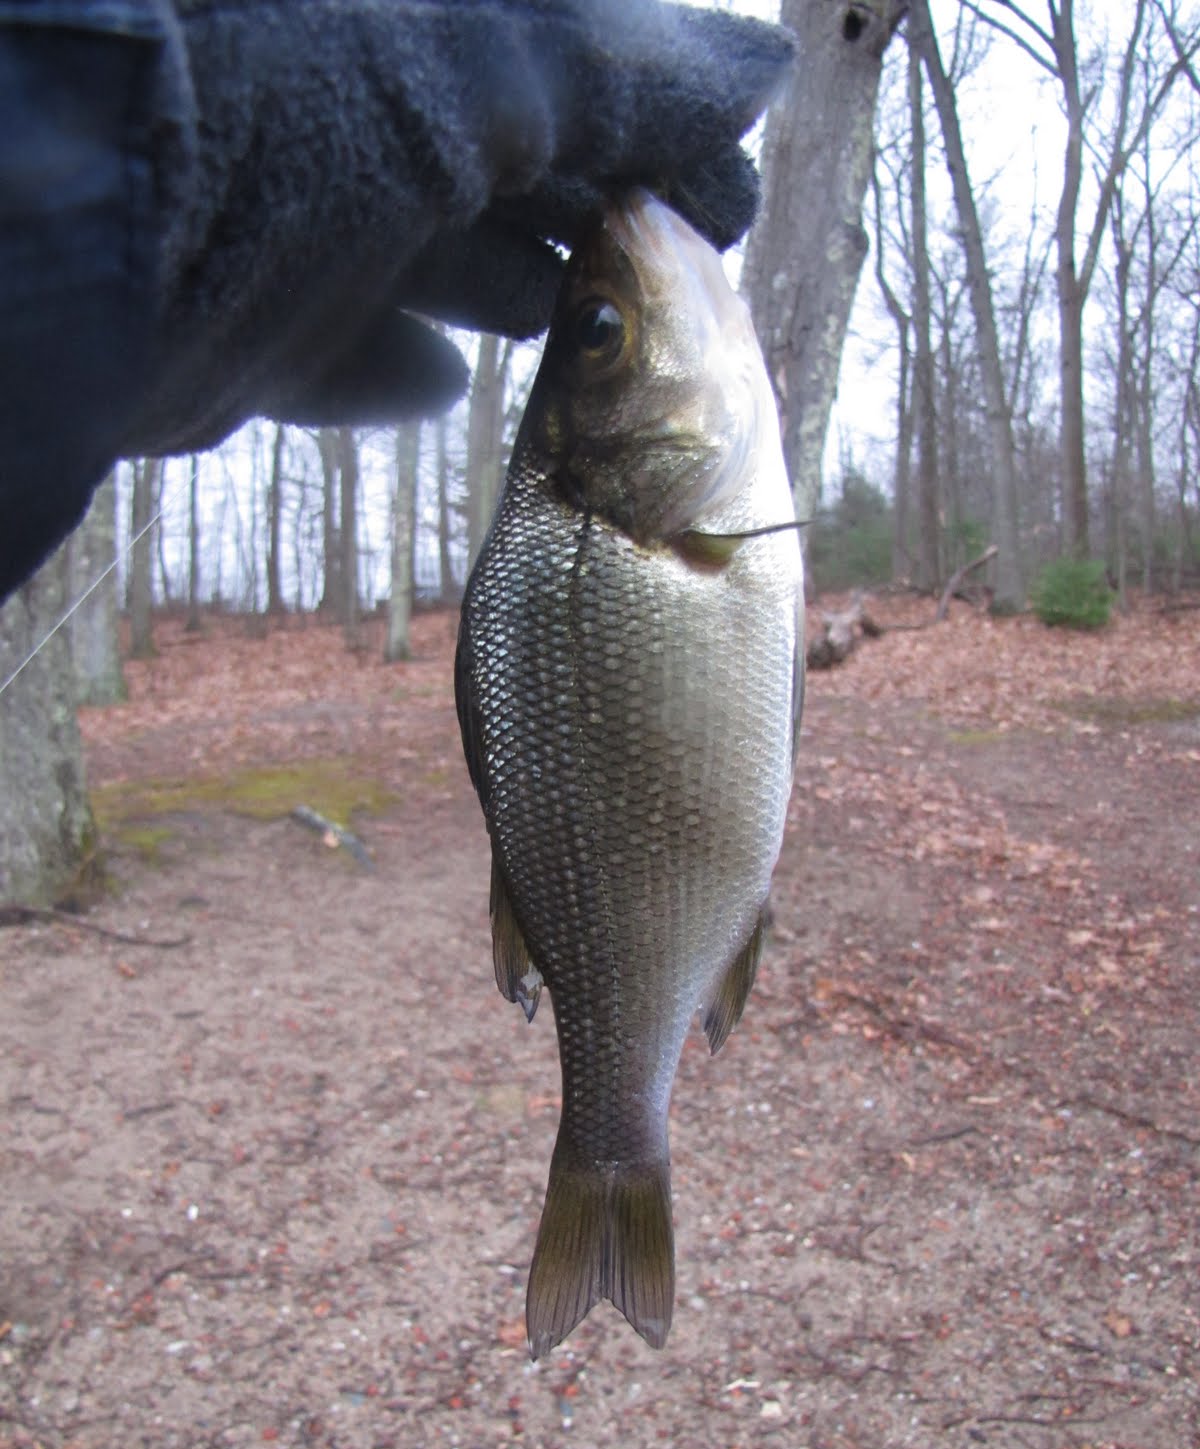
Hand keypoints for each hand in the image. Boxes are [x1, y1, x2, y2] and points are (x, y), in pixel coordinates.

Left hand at [126, 0, 794, 451]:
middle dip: (588, 222)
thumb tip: (760, 71)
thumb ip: (622, 70)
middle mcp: (348, 116)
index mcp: (415, 33)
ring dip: (510, 290)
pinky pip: (340, 357)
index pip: (567, 71)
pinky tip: (443, 384)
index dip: (655, 136)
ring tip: (582, 319)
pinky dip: (395, 372)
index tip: (727, 209)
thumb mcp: (483, 65)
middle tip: (675, 284)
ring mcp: (288, 225)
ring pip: (430, 261)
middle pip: (503, 169)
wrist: (67, 238)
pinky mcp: (244, 333)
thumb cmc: (284, 95)